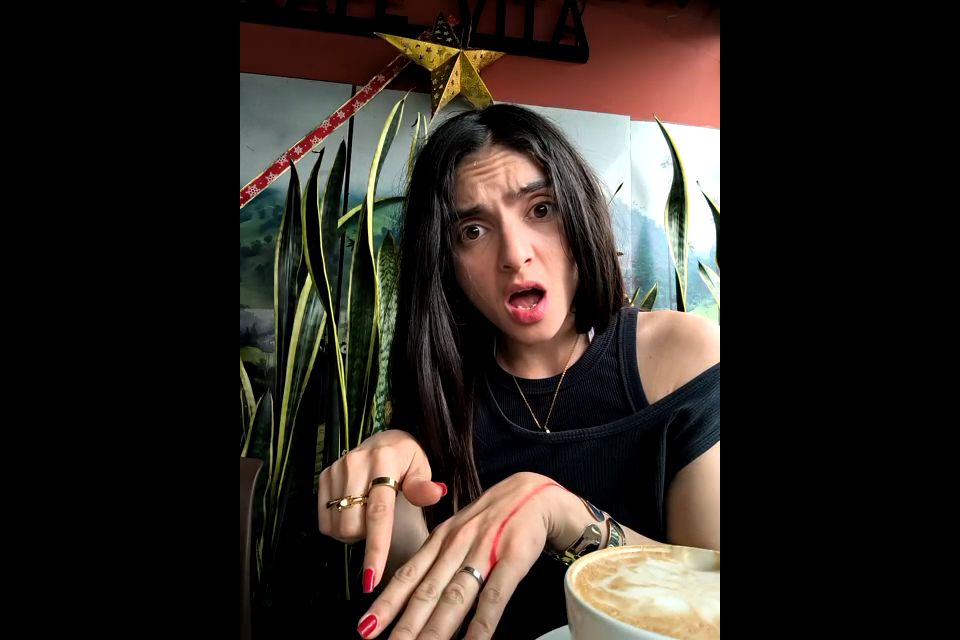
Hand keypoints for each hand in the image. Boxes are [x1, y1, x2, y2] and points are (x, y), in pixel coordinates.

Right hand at [318, 429, 446, 592]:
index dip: (376, 548)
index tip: (372, 578)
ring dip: (353, 533)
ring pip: (337, 526)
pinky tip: (353, 512)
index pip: (378, 513)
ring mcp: (336, 469)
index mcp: (384, 460)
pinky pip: (325, 520)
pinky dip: (339, 526)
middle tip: (380, 525)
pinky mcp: (324, 476)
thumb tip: (436, 493)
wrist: (386, 440)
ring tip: (368, 516)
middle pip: (353, 525)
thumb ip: (424, 486)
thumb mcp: (422, 468)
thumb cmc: (408, 459)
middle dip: (366, 538)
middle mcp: (356, 463)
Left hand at [355, 471, 571, 639]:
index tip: (366, 628)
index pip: (408, 576)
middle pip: (426, 592)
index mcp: (441, 539)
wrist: (536, 491)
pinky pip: (494, 596)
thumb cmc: (497, 517)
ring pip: (454, 597)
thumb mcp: (461, 530)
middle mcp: (457, 545)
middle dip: (404, 626)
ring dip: (435, 631)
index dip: (386, 604)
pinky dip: (481, 624)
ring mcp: (484, 551)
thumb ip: (439, 559)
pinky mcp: (512, 558)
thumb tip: (415, 593)